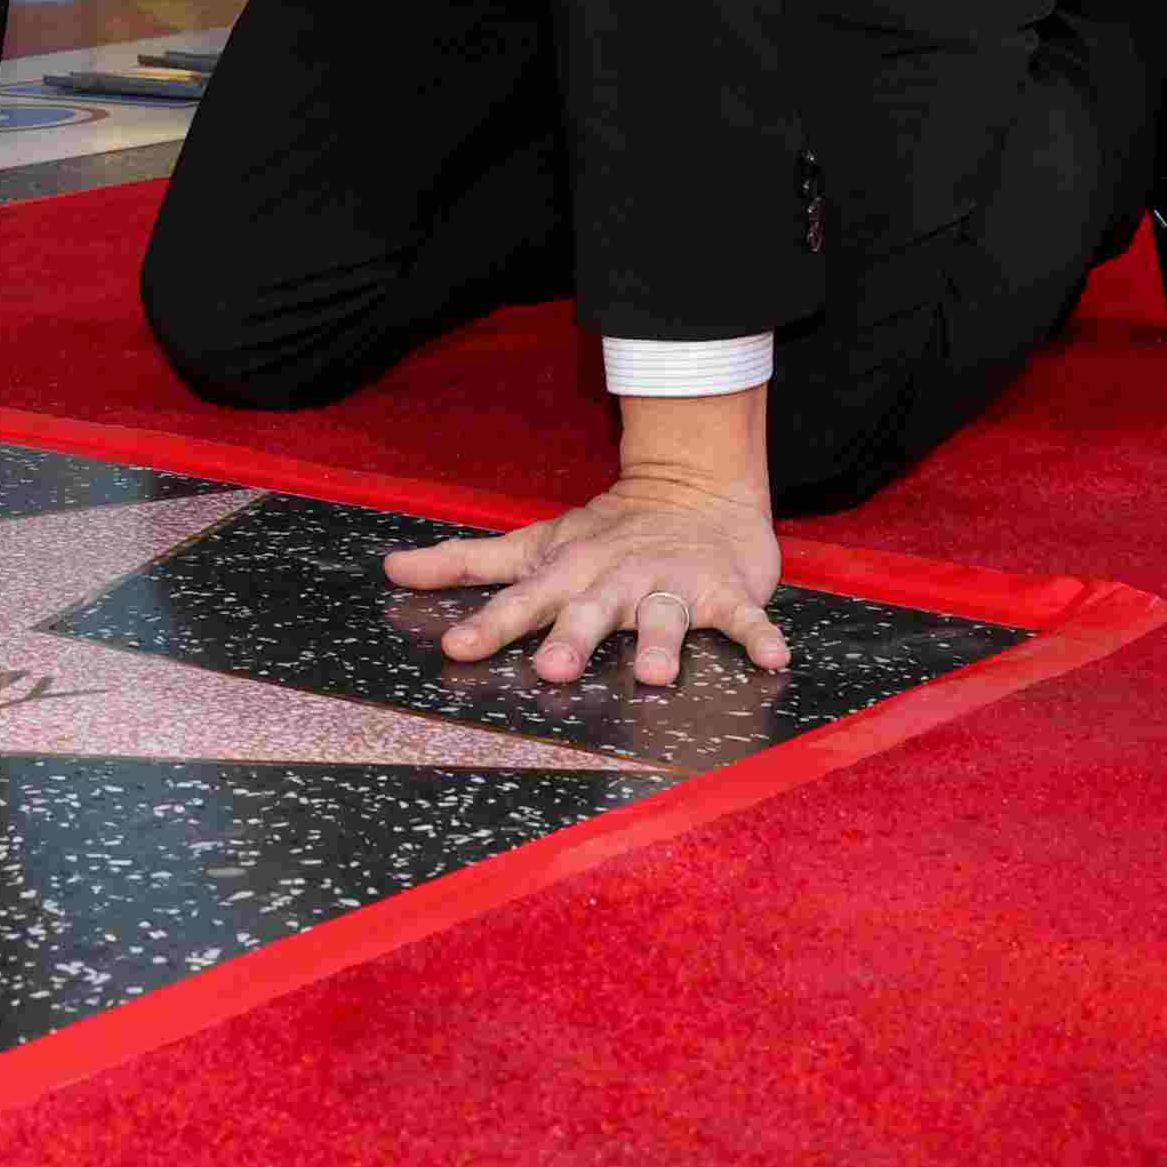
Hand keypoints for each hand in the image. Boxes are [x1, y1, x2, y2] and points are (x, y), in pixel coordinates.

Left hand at [384, 472, 789, 687]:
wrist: (693, 489)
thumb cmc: (603, 533)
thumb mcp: (533, 545)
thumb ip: (465, 563)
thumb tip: (391, 569)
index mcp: (568, 572)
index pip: (521, 600)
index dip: (489, 624)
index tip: (456, 648)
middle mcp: (616, 579)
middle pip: (590, 611)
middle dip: (573, 638)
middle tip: (553, 669)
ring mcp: (670, 585)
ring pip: (664, 617)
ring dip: (661, 644)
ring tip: (656, 676)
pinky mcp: (723, 591)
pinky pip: (744, 616)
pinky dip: (759, 634)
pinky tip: (774, 658)